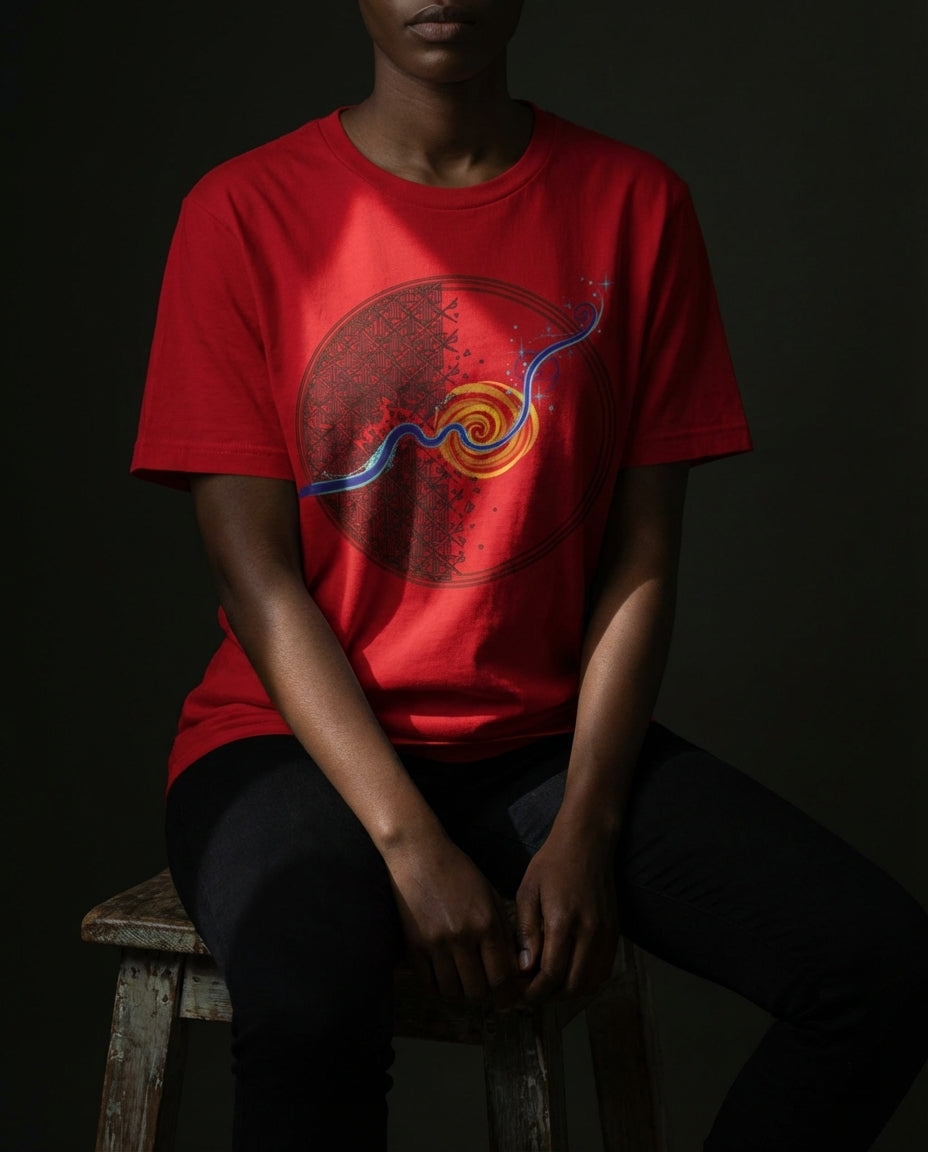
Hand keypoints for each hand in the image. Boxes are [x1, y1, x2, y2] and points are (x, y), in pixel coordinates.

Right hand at [385, 834, 521, 1008]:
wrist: (419, 855)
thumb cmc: (460, 872)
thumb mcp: (491, 896)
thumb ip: (504, 932)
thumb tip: (517, 968)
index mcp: (486, 923)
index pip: (503, 976)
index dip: (508, 993)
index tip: (507, 997)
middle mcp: (463, 937)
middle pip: (478, 990)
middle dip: (484, 994)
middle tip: (484, 986)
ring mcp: (436, 943)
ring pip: (453, 992)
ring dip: (461, 991)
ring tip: (463, 980)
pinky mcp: (414, 946)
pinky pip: (429, 984)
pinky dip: (439, 987)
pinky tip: (445, 976)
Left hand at [514, 821, 619, 1003]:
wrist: (587, 843)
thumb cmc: (553, 863)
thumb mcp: (528, 891)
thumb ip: (526, 932)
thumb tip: (524, 968)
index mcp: (564, 921)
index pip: (551, 974)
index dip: (534, 992)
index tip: (519, 996)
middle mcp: (590, 932)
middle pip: (572, 986)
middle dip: (548, 997)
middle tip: (529, 995)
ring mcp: (606, 933)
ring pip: (590, 983)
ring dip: (568, 993)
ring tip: (546, 988)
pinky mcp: (614, 932)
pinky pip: (603, 970)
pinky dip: (586, 981)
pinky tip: (567, 975)